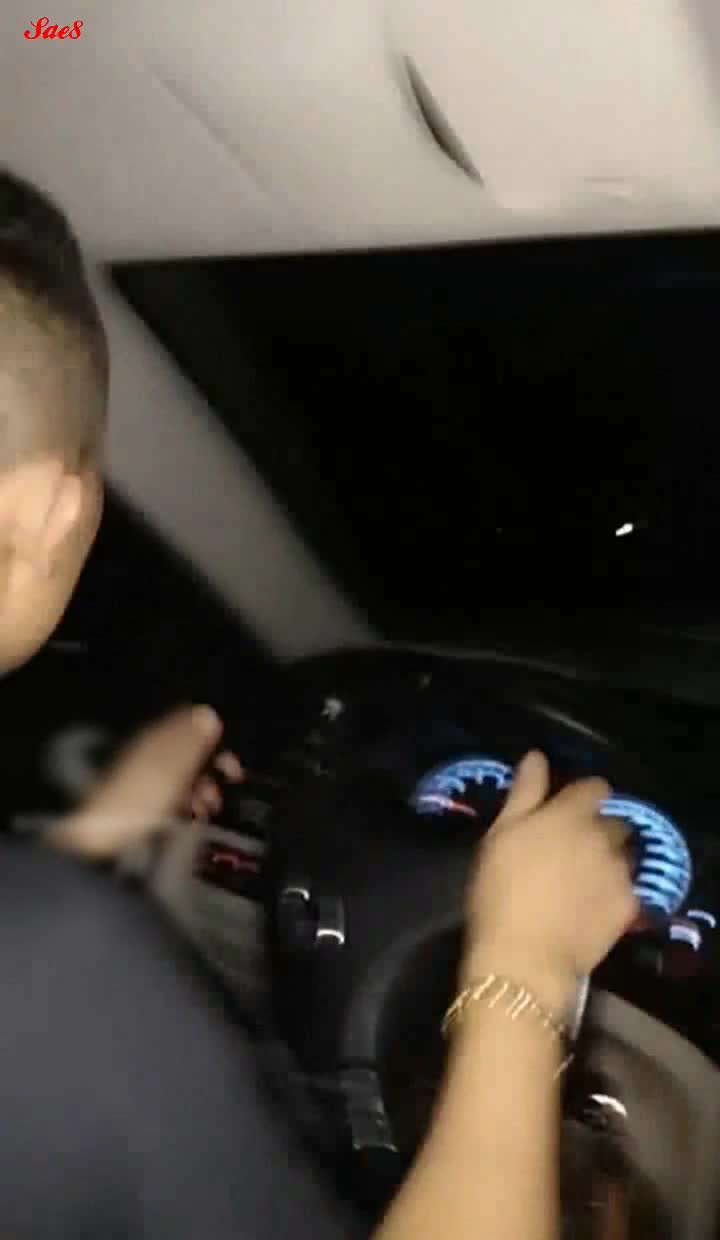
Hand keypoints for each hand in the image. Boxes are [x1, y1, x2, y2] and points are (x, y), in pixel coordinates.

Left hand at [49, 706, 243, 859]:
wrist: (95, 840)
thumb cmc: (136, 803)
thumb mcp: (170, 770)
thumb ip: (190, 743)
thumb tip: (209, 714)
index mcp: (155, 740)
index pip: (190, 726)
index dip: (216, 740)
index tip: (232, 763)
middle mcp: (149, 753)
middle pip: (188, 751)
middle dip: (211, 766)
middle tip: (227, 786)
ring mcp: (143, 777)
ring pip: (182, 773)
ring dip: (202, 787)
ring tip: (211, 807)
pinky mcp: (140, 800)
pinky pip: (172, 792)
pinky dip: (187, 800)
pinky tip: (193, 815)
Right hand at [462, 751, 637, 1017]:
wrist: (523, 957)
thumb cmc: (499, 891)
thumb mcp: (500, 835)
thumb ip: (524, 792)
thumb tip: (536, 757)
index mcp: (570, 814)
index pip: (595, 787)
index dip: (582, 796)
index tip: (565, 811)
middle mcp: (603, 837)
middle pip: (612, 822)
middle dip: (596, 830)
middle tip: (569, 852)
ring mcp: (619, 872)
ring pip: (621, 856)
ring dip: (607, 860)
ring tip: (580, 882)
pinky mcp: (628, 906)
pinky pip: (626, 889)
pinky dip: (612, 893)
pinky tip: (589, 908)